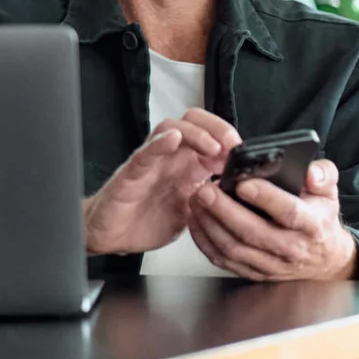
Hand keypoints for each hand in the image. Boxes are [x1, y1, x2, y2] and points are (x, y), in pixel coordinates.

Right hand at [83, 110, 240, 255]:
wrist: (113, 236)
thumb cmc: (146, 221)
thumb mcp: (191, 214)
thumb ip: (212, 201)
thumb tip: (241, 198)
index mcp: (187, 166)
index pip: (212, 136)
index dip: (230, 141)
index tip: (245, 155)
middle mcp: (170, 158)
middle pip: (194, 122)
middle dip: (217, 128)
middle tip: (232, 146)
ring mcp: (151, 162)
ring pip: (171, 128)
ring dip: (196, 133)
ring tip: (212, 146)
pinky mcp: (131, 173)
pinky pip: (145, 152)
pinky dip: (159, 143)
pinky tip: (172, 139)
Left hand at [187, 158, 358, 280]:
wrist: (324, 259)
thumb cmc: (320, 219)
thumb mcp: (329, 192)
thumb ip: (323, 175)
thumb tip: (310, 172)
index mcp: (311, 225)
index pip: (288, 212)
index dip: (266, 198)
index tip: (243, 183)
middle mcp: (291, 248)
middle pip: (252, 232)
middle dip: (224, 210)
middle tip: (205, 191)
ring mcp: (271, 264)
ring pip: (234, 248)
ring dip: (210, 225)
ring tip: (196, 201)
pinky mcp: (255, 273)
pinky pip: (225, 260)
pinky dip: (206, 242)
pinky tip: (197, 222)